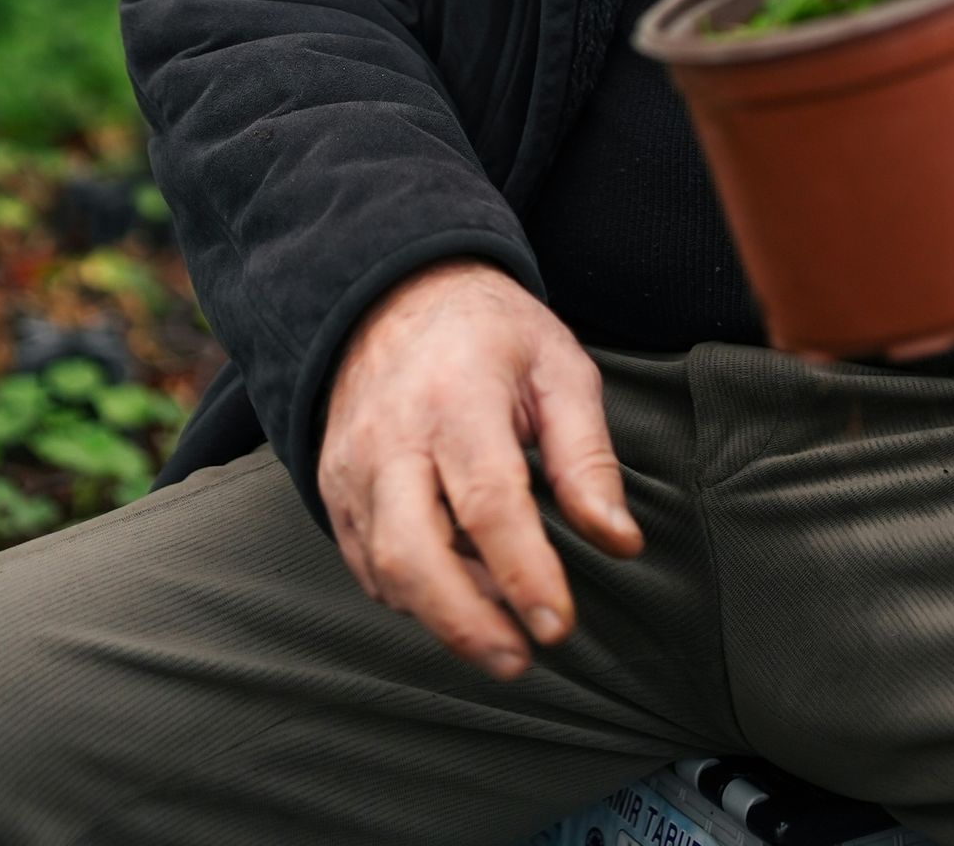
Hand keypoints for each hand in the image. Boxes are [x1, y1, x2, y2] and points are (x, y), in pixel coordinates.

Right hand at [318, 260, 642, 675]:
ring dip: (445, 614)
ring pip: (385, 570)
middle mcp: (391, 436)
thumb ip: (588, 457)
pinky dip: (413, 594)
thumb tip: (620, 541)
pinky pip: (366, 565)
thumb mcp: (559, 368)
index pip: (488, 502)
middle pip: (413, 554)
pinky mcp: (333, 490)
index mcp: (457, 396)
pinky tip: (460, 588)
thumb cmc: (490, 334)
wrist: (394, 295)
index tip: (558, 625)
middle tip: (520, 658)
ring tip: (503, 621)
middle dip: (466, 624)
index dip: (524, 573)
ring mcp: (352, 466)